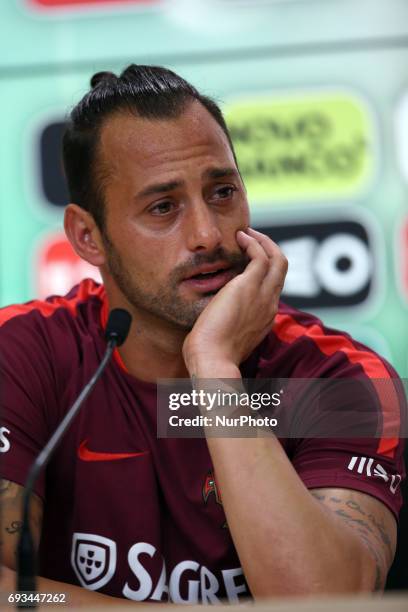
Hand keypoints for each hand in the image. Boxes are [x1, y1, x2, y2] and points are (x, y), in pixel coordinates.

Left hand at [183, 228, 286, 375]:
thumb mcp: (225, 339)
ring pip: (278, 259)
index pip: (272, 288)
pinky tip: (239, 237)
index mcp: (264, 319)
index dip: (264, 271)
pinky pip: (260, 255)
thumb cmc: (211, 356)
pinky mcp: (249, 286)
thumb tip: (215, 322)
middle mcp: (269, 306)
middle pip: (282, 270)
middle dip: (270, 250)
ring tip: (245, 233)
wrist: (212, 360)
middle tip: (252, 239)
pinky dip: (253, 242)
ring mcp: (263, 295)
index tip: (248, 261)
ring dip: (263, 242)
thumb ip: (227, 326)